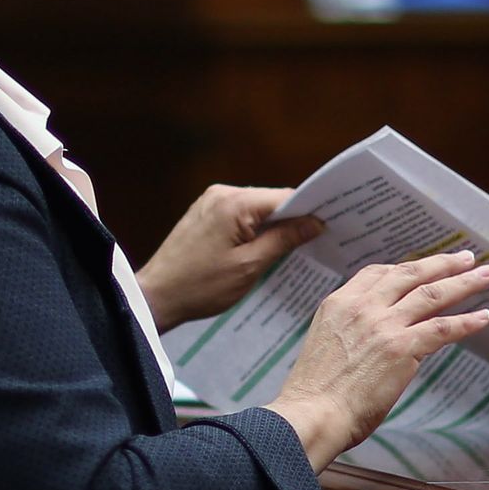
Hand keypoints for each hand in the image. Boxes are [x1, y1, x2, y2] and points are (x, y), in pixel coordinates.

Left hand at [136, 185, 322, 329]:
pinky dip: (255, 229)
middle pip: (272, 201)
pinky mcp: (205, 213)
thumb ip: (284, 240)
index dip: (310, 212)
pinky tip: (264, 248)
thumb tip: (315, 223)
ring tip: (293, 249)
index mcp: (235, 203)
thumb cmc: (201, 286)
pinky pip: (240, 215)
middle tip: (318, 241)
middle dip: (293, 220)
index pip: (286, 197)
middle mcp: (223, 193)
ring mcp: (211, 201)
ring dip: (273, 227)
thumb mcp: (250, 266)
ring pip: (257, 209)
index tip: (332, 226)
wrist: (156, 296)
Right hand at [268, 252, 488, 470]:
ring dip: (463, 282)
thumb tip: (380, 338)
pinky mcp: (402, 348)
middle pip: (410, 274)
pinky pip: (442, 328)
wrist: (312, 414)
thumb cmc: (315, 393)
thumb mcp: (327, 345)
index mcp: (339, 303)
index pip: (377, 273)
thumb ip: (353, 332)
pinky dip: (466, 322)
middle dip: (442, 263)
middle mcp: (363, 307)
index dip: (406, 268)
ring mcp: (384, 325)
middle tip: (466, 258)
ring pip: (432, 294)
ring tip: (486, 276)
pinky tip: (482, 317)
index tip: (425, 267)